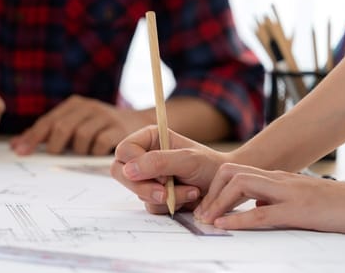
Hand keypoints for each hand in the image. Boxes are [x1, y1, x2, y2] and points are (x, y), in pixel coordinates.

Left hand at [11, 95, 153, 155]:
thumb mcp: (74, 125)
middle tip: (54, 156)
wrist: (138, 123)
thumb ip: (48, 133)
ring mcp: (104, 116)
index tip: (20, 152)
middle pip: (62, 127)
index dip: (32, 137)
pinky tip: (97, 153)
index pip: (48, 121)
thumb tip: (16, 145)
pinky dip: (95, 152)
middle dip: (55, 145)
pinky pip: (100, 144)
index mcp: (73, 105)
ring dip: (78, 151)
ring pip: (81, 137)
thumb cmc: (99, 128)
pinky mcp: (118, 128)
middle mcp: (88, 107)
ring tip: (82, 153)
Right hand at [110, 126, 229, 213]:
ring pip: (138, 192)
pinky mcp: (154, 196)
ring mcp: (148, 178)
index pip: (124, 151)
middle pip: (121, 173)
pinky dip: (170, 204)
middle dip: (144, 186)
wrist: (224, 186)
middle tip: (164, 192)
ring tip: (190, 189)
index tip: (158, 174)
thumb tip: (128, 170)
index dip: (135, 164)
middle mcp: (144, 157)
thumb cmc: (208, 165)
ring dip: (165, 196)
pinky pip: (150, 205)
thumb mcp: (187, 159)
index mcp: (149, 139)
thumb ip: (158, 162)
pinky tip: (187, 196)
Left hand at [194, 163, 344, 233]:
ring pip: (240, 185)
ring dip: (218, 203)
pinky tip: (224, 227)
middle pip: (230, 172)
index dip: (215, 188)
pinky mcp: (298, 210)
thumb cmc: (338, 206)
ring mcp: (288, 192)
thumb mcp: (300, 201)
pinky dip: (238, 220)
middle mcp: (279, 180)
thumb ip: (276, 202)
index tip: (206, 209)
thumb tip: (255, 210)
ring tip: (208, 221)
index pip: (235, 172)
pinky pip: (261, 213)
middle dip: (210, 192)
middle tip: (200, 216)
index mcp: (278, 178)